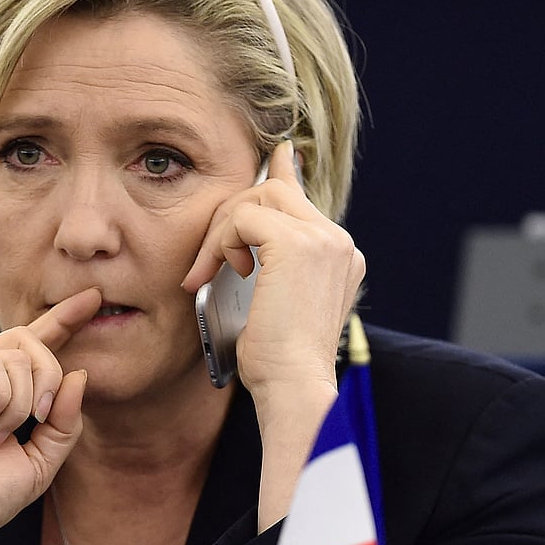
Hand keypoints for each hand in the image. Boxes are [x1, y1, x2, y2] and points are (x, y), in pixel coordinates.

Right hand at [0, 287, 101, 544]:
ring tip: (0, 436)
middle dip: (50, 374)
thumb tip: (79, 375)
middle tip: (43, 415)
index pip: (35, 348)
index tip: (94, 299)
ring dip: (24, 401)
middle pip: (30, 339)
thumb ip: (64, 423)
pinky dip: (2, 400)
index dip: (63, 321)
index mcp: (1, 395)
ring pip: (17, 354)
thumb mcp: (39, 464)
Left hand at [181, 142, 364, 530]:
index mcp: (339, 254)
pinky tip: (214, 274)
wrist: (292, 388)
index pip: (302, 197)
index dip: (281, 173)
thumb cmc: (275, 362)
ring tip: (206, 274)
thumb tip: (244, 242)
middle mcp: (338, 242)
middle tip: (206, 262)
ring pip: (256, 197)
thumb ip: (266, 267)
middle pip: (273, 191)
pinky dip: (218, 244)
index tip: (274, 156)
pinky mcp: (296, 244)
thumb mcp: (271, 305)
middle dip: (229, 216)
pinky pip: (242, 217)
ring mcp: (323, 239)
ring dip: (219, 233)